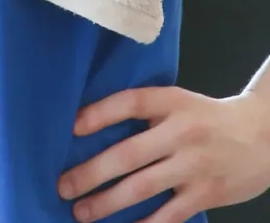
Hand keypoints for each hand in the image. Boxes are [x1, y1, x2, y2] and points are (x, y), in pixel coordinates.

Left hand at [57, 85, 269, 221]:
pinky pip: (169, 215)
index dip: (99, 114)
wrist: (261, 136)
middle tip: (63, 186)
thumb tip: (91, 126)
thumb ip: (145, 112)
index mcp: (170, 102)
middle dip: (91, 172)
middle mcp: (180, 132)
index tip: (71, 127)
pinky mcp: (205, 194)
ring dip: (107, 203)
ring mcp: (193, 166)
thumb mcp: (177, 102)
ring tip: (81, 212)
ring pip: (142, 187)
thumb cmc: (206, 118)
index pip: (129, 103)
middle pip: (128, 153)